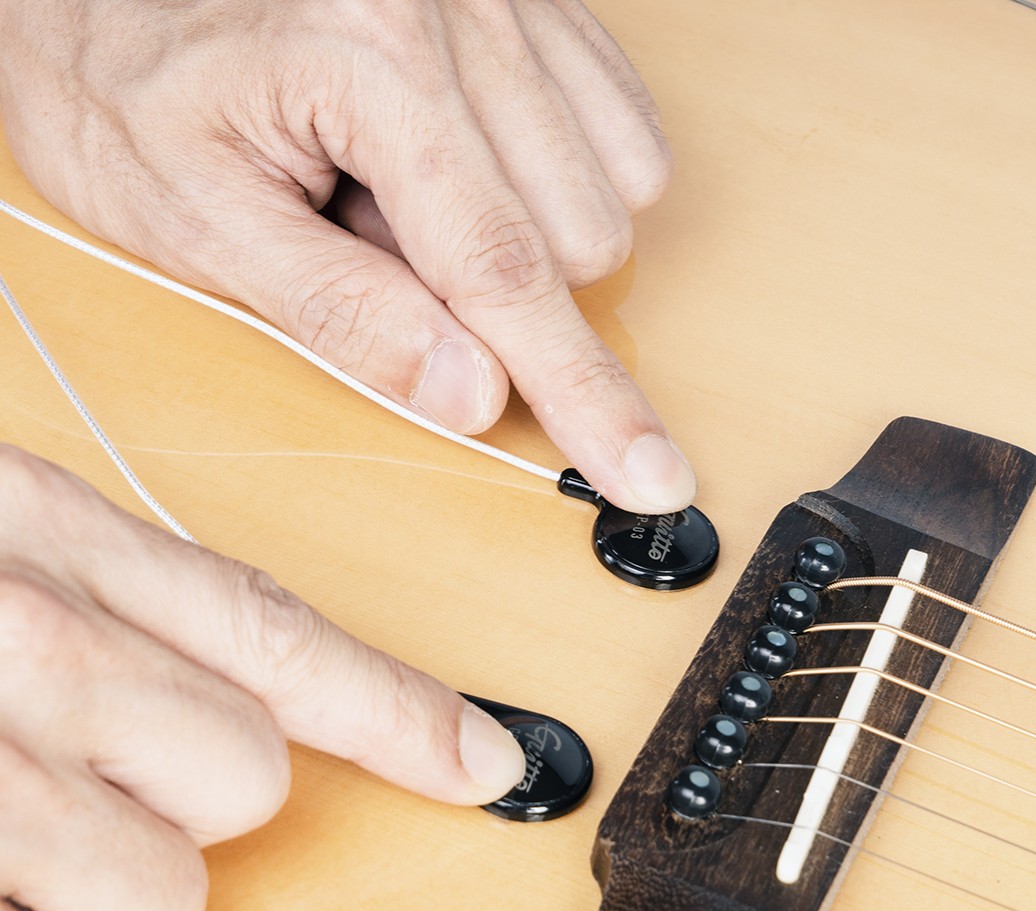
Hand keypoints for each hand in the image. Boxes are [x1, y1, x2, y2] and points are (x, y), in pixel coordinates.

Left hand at [0, 0, 695, 513]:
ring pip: (617, 195)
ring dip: (527, 236)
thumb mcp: (193, 218)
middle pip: (579, 243)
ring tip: (407, 194)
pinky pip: (625, 130)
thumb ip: (344, 314)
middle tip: (381, 247)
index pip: (505, 275)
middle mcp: (465, 12)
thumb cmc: (122, 73)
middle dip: (500, 293)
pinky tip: (469, 163)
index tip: (649, 474)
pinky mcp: (542, 2)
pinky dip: (563, 184)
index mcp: (371, 62)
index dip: (583, 396)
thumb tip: (473, 396)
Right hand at [0, 445, 524, 910]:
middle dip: (186, 806)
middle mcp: (25, 638)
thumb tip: (214, 691)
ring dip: (92, 895)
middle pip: (247, 773)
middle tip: (85, 784)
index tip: (483, 758)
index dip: (396, 707)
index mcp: (40, 529)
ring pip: (161, 893)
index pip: (276, 631)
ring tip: (2, 844)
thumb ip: (98, 597)